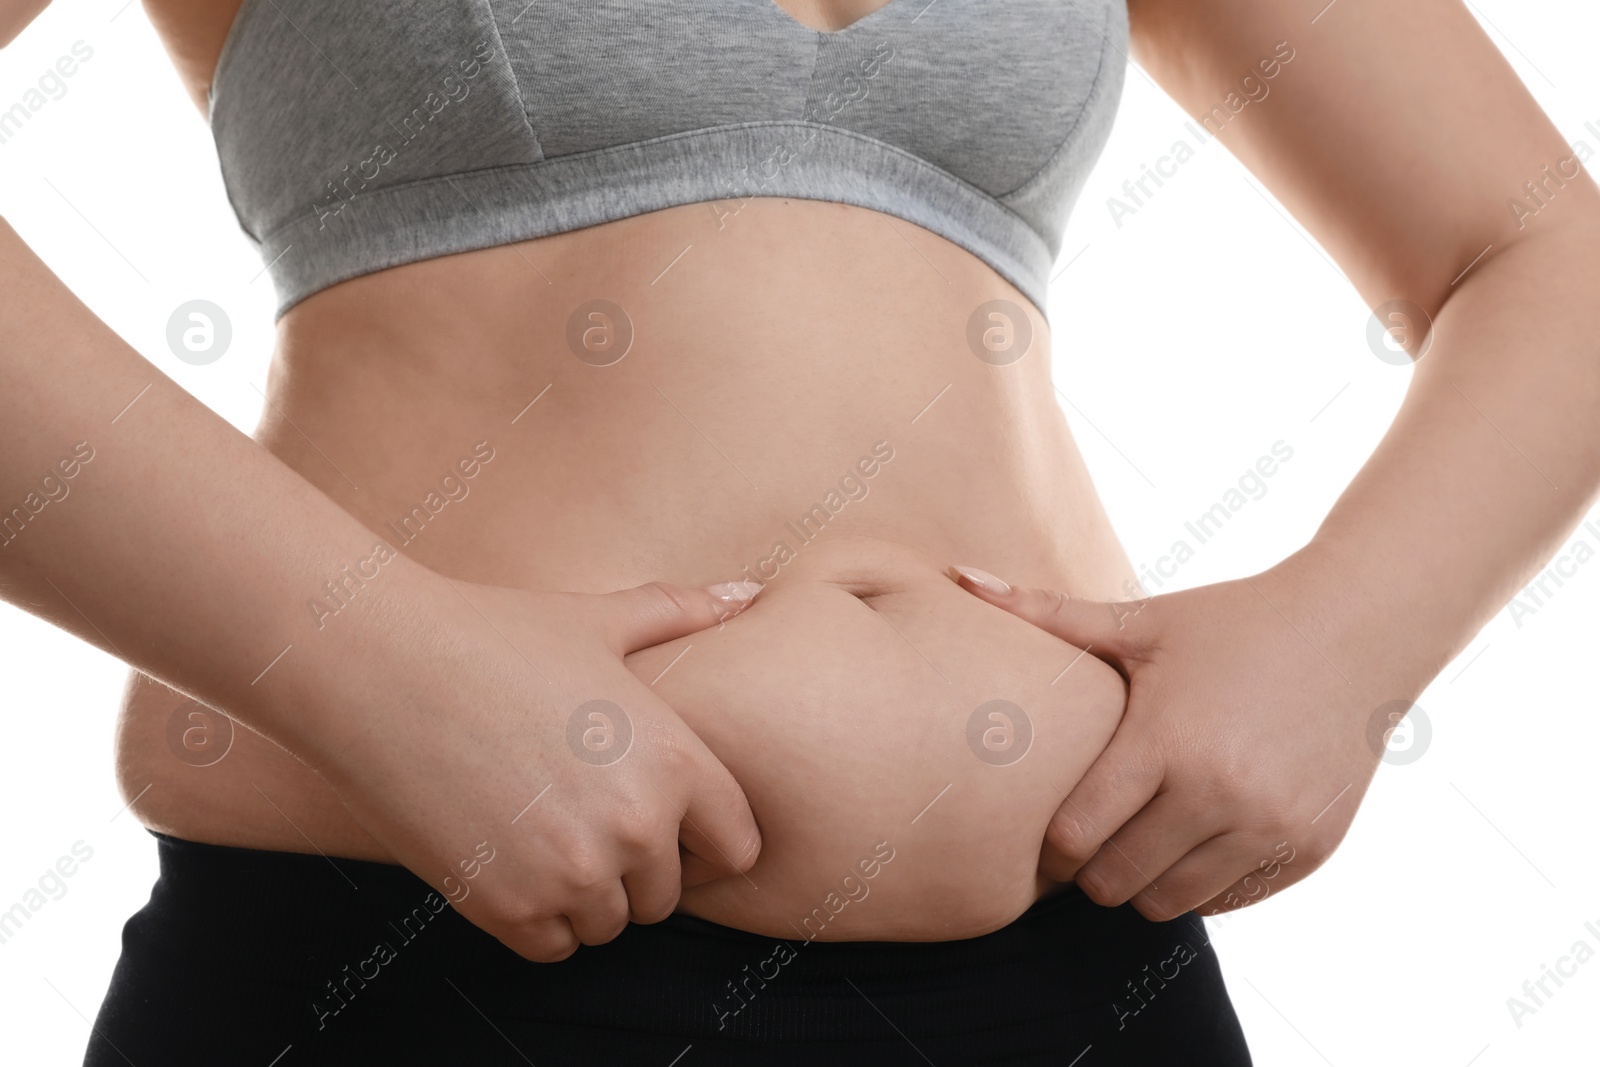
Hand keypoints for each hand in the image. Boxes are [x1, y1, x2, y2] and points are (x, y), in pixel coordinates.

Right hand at [305, 574, 764, 961]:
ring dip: (586, 896)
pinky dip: (538, 917)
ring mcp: (572, 874)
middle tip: (587, 820)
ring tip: (545, 834)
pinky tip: (510, 860)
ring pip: (608, 924)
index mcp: (676, 761)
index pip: (737, 847)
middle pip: (666, 895)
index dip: (708, 840)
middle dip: (637, 868)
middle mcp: (636, 827)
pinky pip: (552, 946)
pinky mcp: (507, 906)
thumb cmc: (494, 634)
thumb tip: (748, 591)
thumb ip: (680, 613)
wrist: (379, 668)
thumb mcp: (599, 621)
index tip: (673, 828)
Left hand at [951, 560, 1414, 919]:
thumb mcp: (1142, 620)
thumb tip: (957, 575)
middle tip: (1092, 841)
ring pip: (1172, 903)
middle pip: (1117, 882)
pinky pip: (1229, 901)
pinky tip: (1197, 839)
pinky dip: (1204, 884)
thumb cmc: (1234, 621)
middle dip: (1092, 870)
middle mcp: (1219, 793)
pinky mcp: (1309, 849)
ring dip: (1146, 882)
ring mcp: (1270, 827)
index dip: (1051, 844)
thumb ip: (1047, 614)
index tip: (1050, 828)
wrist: (1358, 629)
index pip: (1076, 836)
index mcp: (1165, 740)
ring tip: (1142, 840)